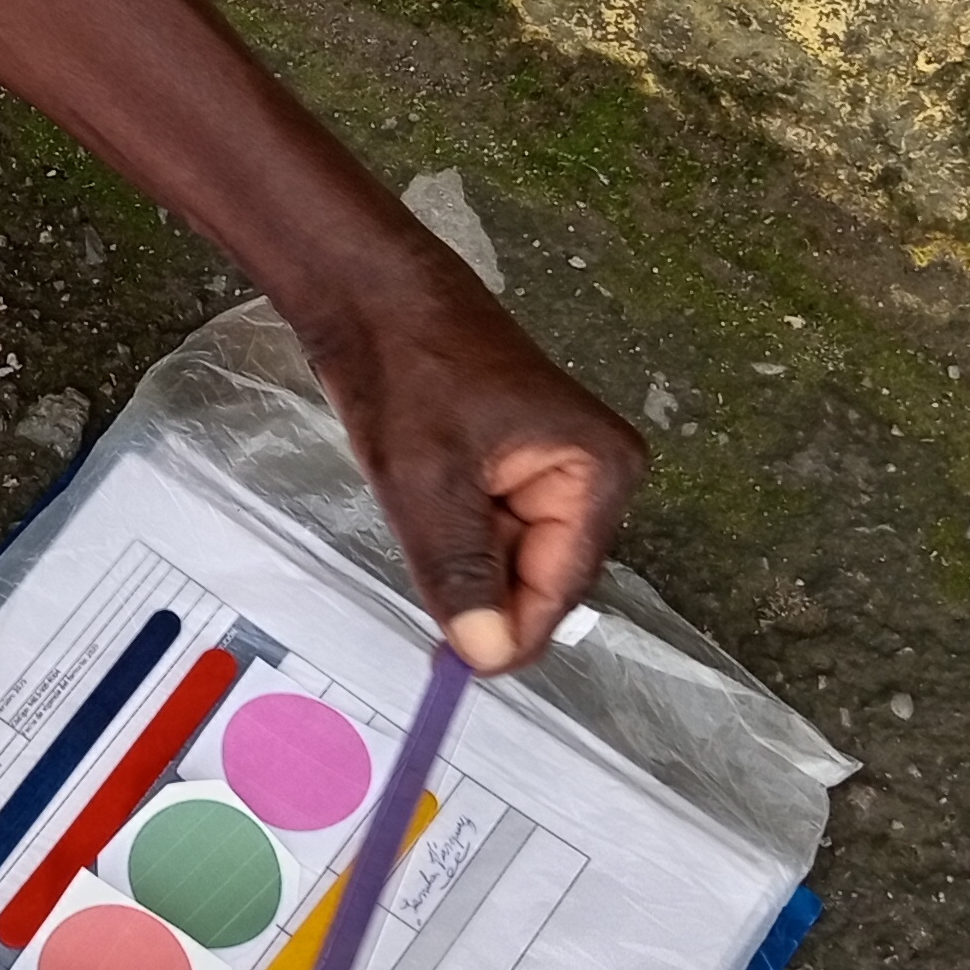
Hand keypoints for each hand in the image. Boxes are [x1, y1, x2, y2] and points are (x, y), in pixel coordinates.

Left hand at [294, 257, 644, 675]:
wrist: (370, 297)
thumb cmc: (408, 371)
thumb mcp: (428, 481)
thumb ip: (461, 572)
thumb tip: (488, 656)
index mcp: (599, 475)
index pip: (560, 590)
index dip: (507, 634)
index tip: (451, 672)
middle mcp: (595, 479)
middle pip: (538, 579)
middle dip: (480, 592)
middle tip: (419, 579)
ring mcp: (557, 475)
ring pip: (508, 561)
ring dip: (461, 563)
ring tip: (416, 520)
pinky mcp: (517, 471)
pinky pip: (490, 533)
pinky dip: (453, 540)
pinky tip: (420, 512)